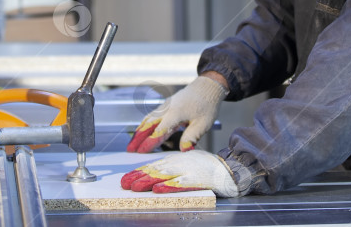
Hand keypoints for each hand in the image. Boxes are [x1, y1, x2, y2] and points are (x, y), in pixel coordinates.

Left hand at [120, 150, 239, 196]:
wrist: (226, 170)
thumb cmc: (206, 167)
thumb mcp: (186, 163)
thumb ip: (172, 167)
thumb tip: (156, 174)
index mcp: (176, 160)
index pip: (153, 165)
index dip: (139, 171)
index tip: (127, 177)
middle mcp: (179, 164)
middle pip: (155, 170)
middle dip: (138, 177)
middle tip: (124, 183)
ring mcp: (187, 171)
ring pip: (164, 176)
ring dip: (148, 181)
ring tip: (135, 186)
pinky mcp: (196, 180)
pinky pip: (180, 184)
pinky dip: (168, 186)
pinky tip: (159, 190)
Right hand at [126, 75, 227, 152]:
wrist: (207, 86)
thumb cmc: (207, 105)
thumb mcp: (203, 123)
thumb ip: (191, 137)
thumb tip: (183, 150)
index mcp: (175, 114)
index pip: (159, 131)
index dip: (149, 143)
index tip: (141, 152)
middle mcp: (166, 109)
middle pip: (148, 125)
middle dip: (138, 138)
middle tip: (130, 149)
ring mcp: (165, 106)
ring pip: (148, 119)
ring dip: (139, 131)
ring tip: (132, 142)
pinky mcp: (166, 105)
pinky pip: (152, 115)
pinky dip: (144, 124)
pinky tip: (142, 129)